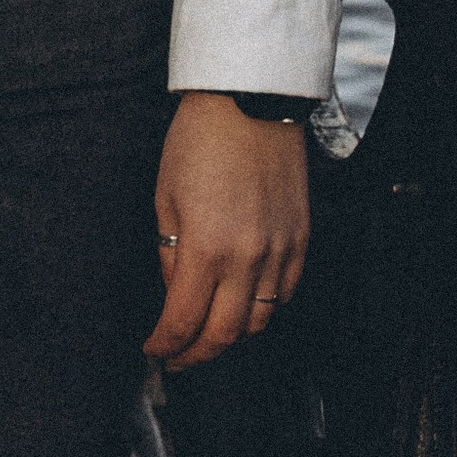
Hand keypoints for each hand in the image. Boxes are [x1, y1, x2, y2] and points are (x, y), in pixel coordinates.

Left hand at [143, 95, 309, 372]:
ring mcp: (280, 251)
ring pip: (260, 321)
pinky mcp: (302, 239)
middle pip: (224, 335)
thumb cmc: (199, 139)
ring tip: (211, 332)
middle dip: (196, 354)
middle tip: (179, 357)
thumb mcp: (166, 196)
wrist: (249, 99)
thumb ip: (170, 253)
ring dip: (232, 334)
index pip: (184, 322)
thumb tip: (176, 292)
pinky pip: (285, 292)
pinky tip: (247, 301)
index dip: (166, 345)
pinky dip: (265, 307)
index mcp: (205, 248)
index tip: (155, 350)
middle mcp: (247, 258)